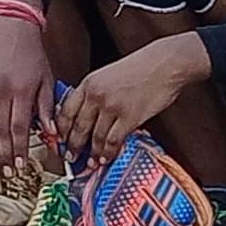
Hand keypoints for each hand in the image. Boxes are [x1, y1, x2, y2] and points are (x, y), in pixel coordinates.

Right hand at [0, 10, 61, 168]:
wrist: (11, 27)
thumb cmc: (32, 54)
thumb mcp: (46, 80)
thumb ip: (46, 110)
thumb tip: (52, 135)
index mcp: (19, 91)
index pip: (17, 128)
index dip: (18, 149)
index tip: (19, 165)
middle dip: (3, 154)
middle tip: (7, 172)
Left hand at [54, 35, 209, 169]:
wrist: (165, 63)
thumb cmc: (141, 67)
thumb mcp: (108, 75)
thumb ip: (96, 93)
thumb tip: (88, 115)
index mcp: (89, 83)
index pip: (66, 110)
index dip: (61, 129)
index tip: (59, 139)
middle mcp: (96, 95)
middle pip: (78, 126)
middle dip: (73, 145)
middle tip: (70, 156)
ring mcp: (112, 107)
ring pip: (95, 137)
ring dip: (92, 153)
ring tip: (90, 163)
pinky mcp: (129, 117)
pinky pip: (113, 140)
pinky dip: (108, 153)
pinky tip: (106, 158)